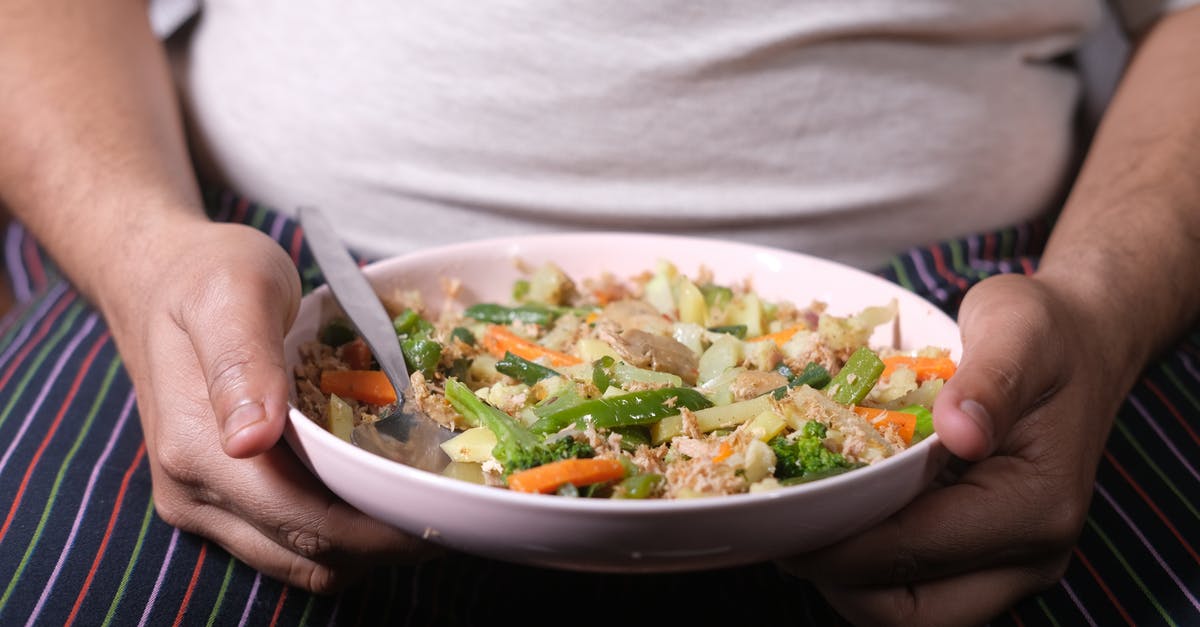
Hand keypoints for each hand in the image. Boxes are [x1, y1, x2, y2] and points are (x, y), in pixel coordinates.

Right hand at [103, 218, 428, 592]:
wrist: (158, 277)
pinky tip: (380, 491)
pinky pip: (291, 540)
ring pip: (303, 559)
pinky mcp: (220, 502)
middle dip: (386, 543)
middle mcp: (195, 494)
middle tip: (455, 508)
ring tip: (426, 502)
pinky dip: (342, 530)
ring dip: (366, 544)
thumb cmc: (206, 276)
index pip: (307, 524)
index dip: (381, 532)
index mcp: (199, 451)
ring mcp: (203, 505)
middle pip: (311, 554)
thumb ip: (242, 361)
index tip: (444, 514)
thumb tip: (251, 440)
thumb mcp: (232, 293)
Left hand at [778, 272, 1136, 625]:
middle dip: (838, 580)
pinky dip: (866, 564)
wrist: (1082, 344)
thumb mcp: (1019, 331)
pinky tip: (830, 514)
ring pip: (911, 611)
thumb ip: (990, 381)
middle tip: (781, 526)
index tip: (782, 514)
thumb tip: (958, 431)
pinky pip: (915, 585)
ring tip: (798, 521)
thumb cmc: (1046, 334)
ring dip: (847, 578)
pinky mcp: (984, 557)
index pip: (916, 551)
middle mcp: (1028, 555)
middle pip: (913, 613)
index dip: (840, 543)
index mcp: (1035, 507)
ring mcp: (1008, 564)